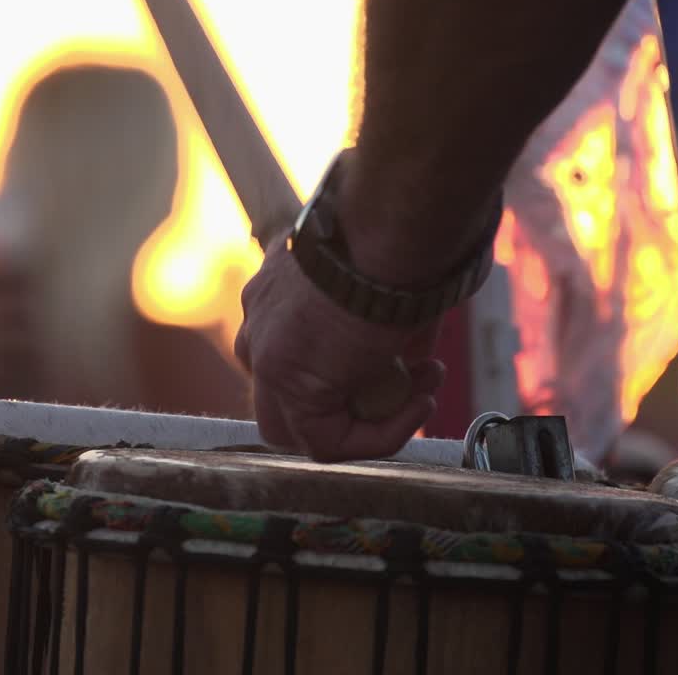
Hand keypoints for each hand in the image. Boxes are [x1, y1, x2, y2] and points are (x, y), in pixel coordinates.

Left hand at [234, 238, 445, 461]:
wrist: (385, 235)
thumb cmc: (396, 243)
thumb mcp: (383, 283)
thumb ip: (383, 327)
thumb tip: (413, 361)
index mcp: (273, 290)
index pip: (288, 348)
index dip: (343, 368)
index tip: (394, 354)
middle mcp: (258, 320)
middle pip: (281, 390)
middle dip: (341, 402)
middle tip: (401, 388)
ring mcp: (266, 353)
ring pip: (292, 426)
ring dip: (356, 427)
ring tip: (418, 399)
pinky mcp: (290, 386)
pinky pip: (326, 442)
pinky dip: (377, 436)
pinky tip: (419, 405)